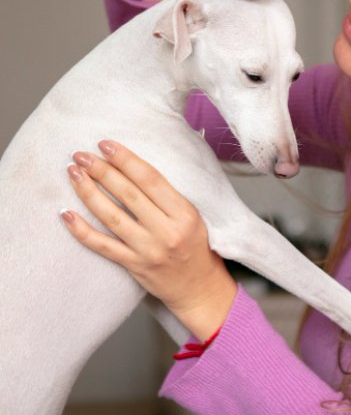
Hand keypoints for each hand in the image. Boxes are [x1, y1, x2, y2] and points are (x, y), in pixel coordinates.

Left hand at [61, 140, 237, 340]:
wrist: (199, 288)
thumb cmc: (196, 246)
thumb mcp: (193, 215)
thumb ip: (168, 194)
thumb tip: (132, 165)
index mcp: (184, 213)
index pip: (150, 179)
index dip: (126, 159)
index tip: (106, 145)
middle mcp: (166, 231)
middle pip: (128, 195)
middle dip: (102, 171)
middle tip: (81, 155)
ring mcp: (148, 250)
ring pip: (112, 217)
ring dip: (89, 193)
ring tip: (73, 174)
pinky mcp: (134, 267)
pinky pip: (103, 246)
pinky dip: (82, 231)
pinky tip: (67, 215)